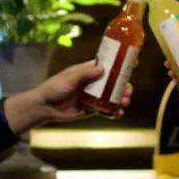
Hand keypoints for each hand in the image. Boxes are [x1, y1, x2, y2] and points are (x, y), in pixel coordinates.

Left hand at [4, 61, 133, 132]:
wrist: (45, 107)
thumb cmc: (54, 87)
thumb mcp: (69, 77)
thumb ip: (85, 73)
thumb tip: (103, 69)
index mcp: (87, 71)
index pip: (107, 66)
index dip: (119, 65)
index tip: (133, 64)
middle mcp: (92, 83)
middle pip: (113, 83)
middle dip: (123, 86)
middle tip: (128, 90)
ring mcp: (92, 96)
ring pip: (112, 97)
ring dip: (121, 99)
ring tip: (125, 102)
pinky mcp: (91, 109)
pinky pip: (105, 110)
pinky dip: (114, 112)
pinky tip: (118, 114)